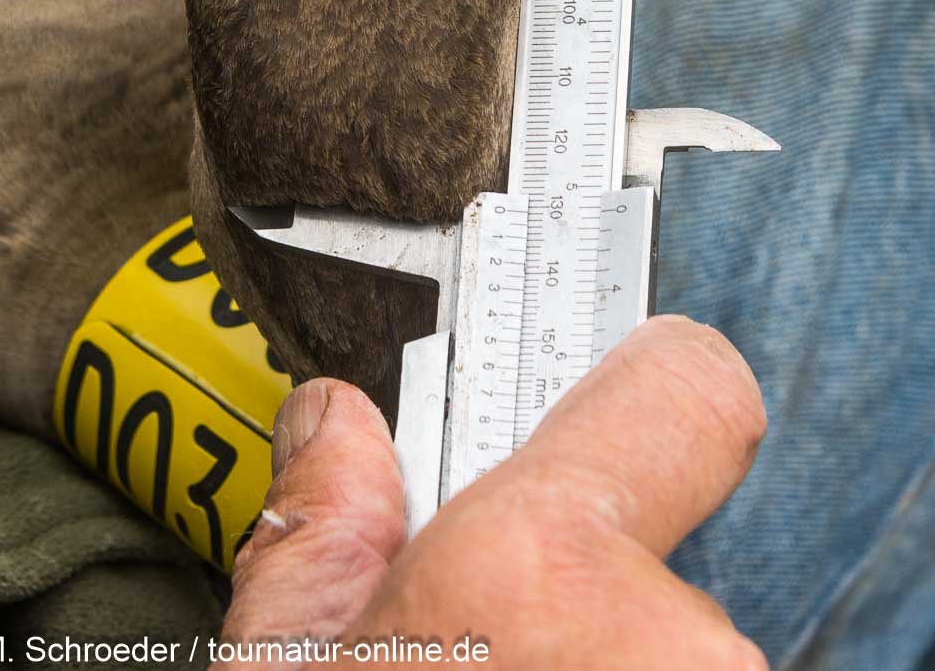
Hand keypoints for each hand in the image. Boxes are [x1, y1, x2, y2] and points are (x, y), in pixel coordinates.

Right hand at [221, 316, 768, 668]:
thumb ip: (320, 524)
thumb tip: (336, 423)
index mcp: (537, 573)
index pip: (685, 387)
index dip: (647, 366)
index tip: (615, 367)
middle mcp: (667, 644)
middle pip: (652, 526)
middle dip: (578, 558)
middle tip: (490, 617)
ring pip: (669, 624)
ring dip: (597, 642)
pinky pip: (682, 670)